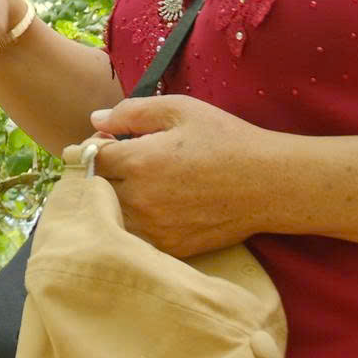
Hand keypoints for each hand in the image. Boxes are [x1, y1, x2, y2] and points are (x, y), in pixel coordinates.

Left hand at [85, 97, 296, 258]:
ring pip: (111, 216)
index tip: (111, 143)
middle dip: (103, 174)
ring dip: (116, 200)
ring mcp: (153, 227)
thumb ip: (131, 112)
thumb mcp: (180, 110)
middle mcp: (139, 199)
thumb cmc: (226, 140)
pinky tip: (159, 206)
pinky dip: (136, 222)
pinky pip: (135, 236)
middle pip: (95, 189)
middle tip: (126, 163)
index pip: (89, 159)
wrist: (268, 183)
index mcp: (138, 162)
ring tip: (142, 185)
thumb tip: (96, 121)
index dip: (94, 148)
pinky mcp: (168, 246)